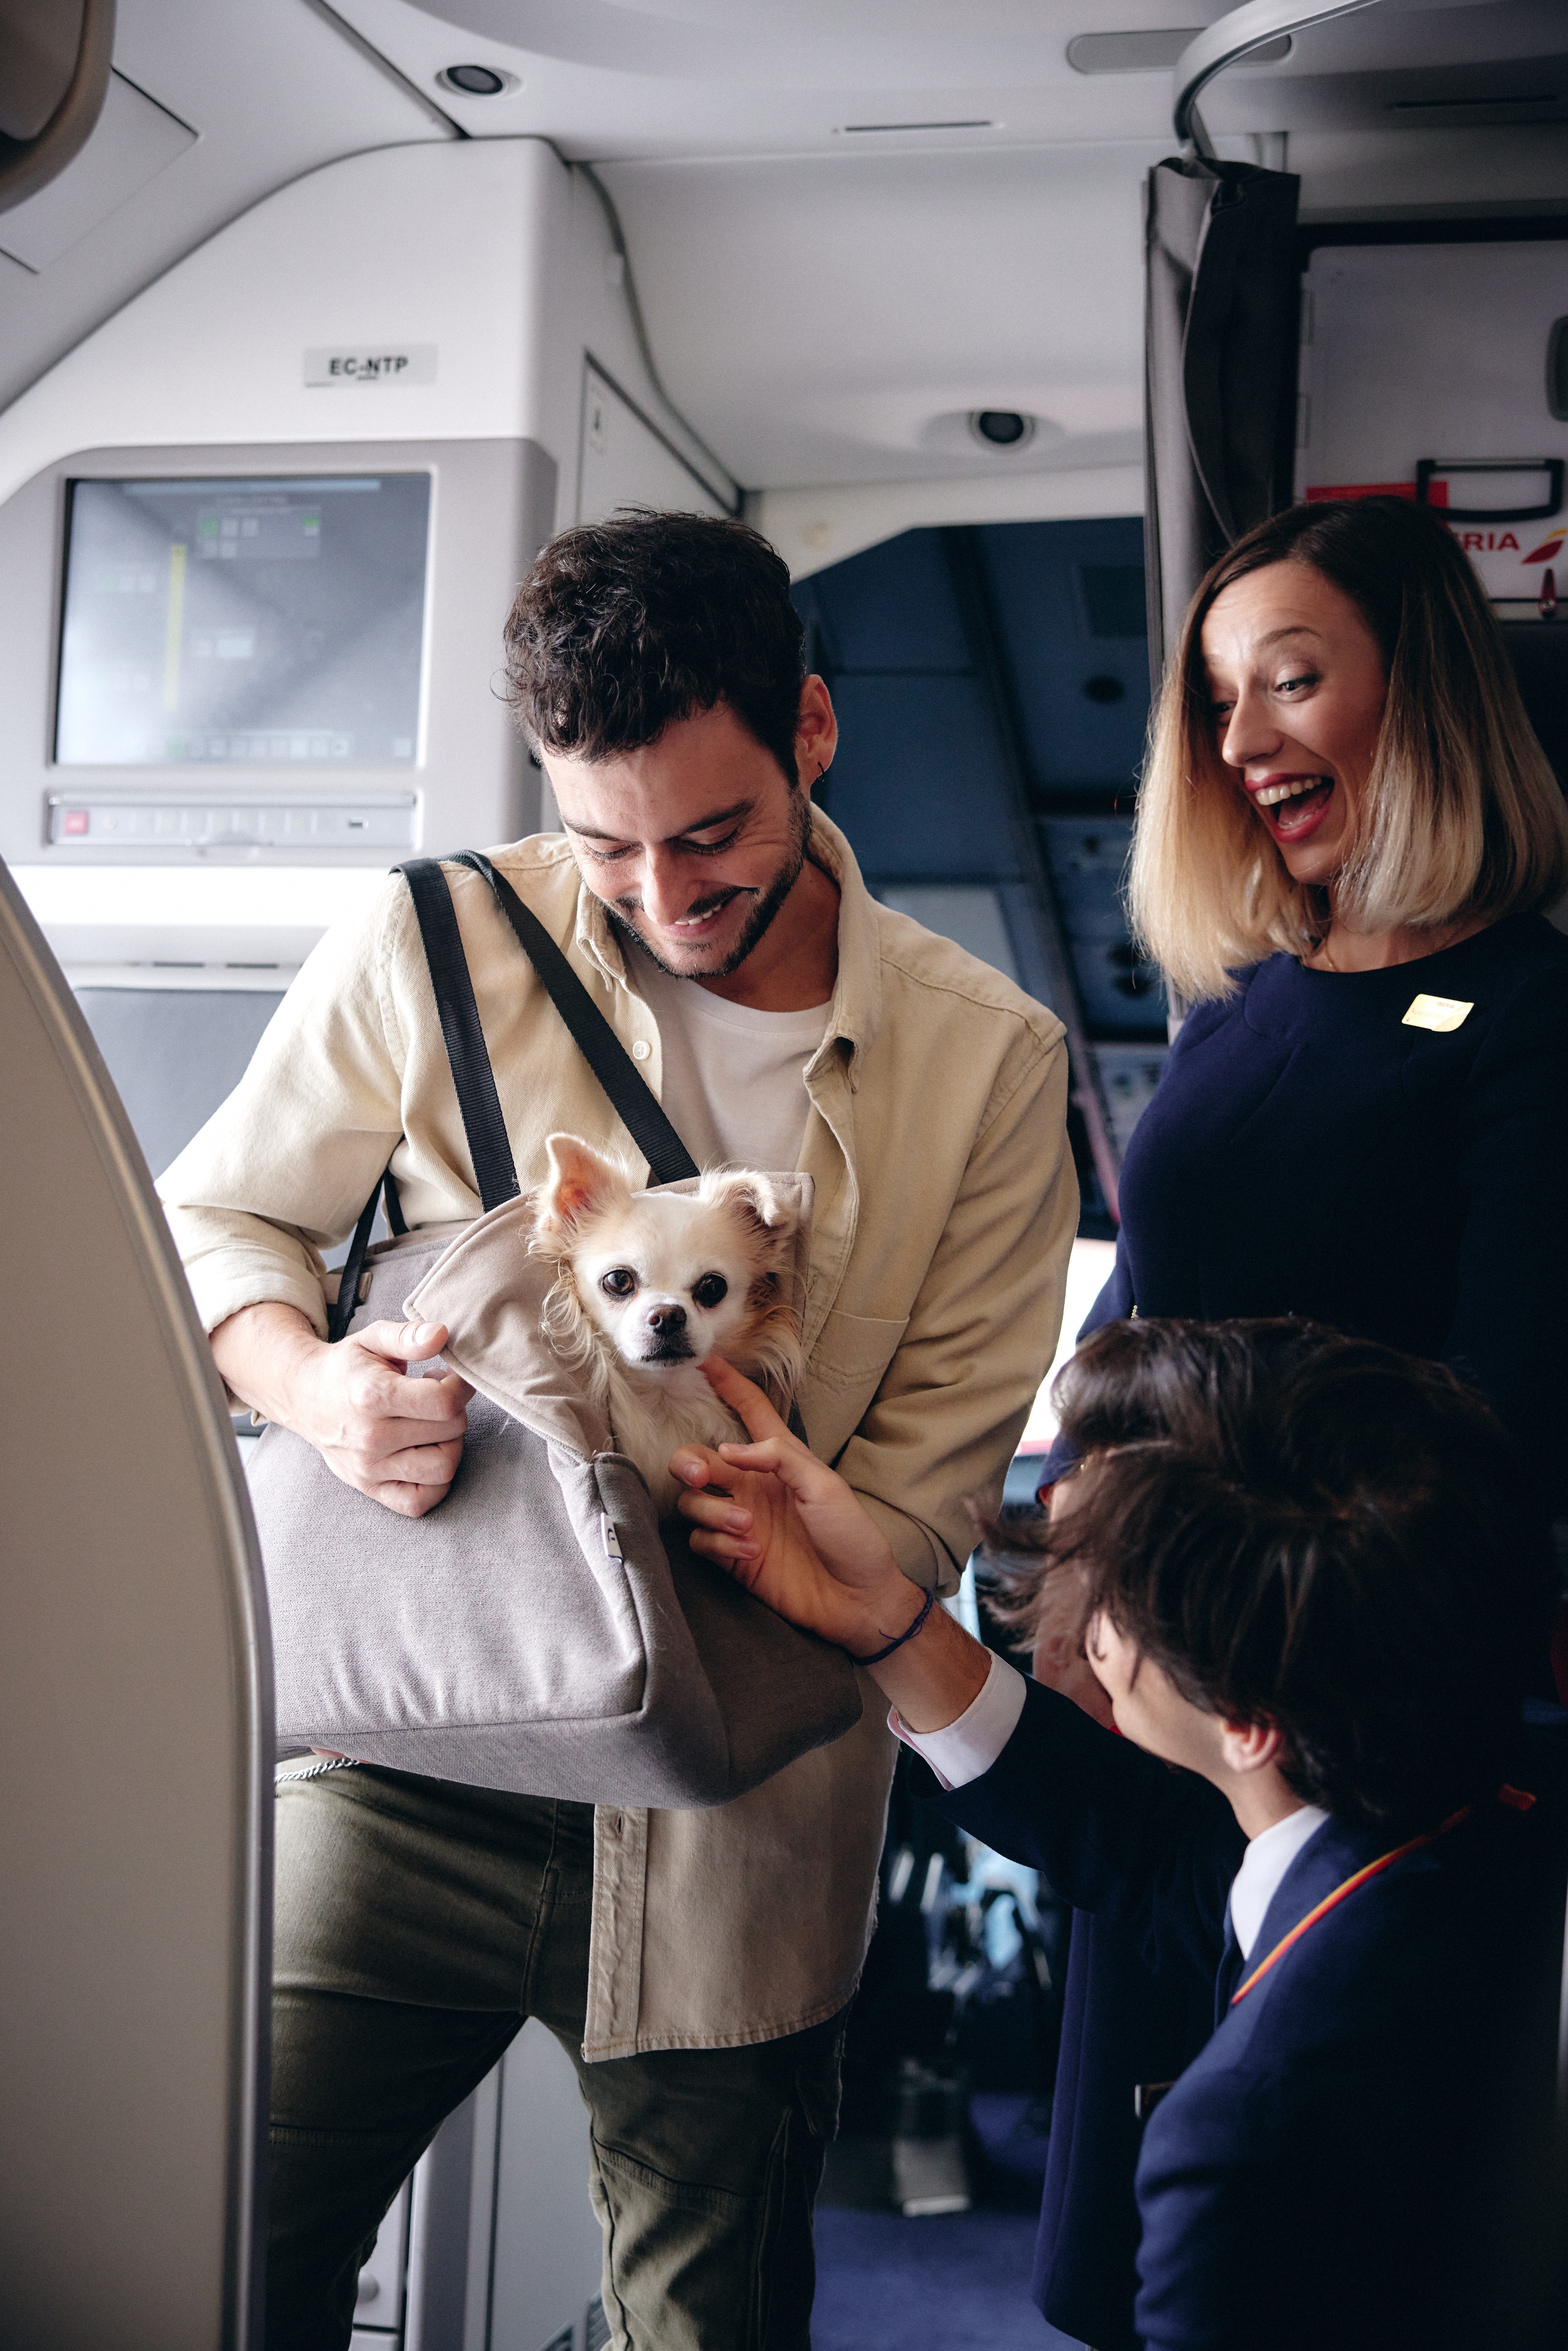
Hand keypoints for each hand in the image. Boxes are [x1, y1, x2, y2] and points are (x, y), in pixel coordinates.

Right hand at [212, 1302, 473, 1518]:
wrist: (304, 1396)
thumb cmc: (346, 1367)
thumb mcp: (373, 1338)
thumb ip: (409, 1335)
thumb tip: (441, 1335)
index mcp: (373, 1395)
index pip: (443, 1402)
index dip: (460, 1387)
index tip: (451, 1378)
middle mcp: (370, 1437)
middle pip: (450, 1432)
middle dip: (455, 1410)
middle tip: (438, 1398)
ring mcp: (369, 1468)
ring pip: (443, 1468)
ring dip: (451, 1444)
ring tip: (433, 1425)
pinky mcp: (369, 1488)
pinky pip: (420, 1502)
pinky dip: (435, 1484)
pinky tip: (428, 1455)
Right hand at [669, 1355, 920, 1654]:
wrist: (856, 1598)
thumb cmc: (850, 1535)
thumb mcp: (824, 1485)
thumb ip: (777, 1458)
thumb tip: (727, 1449)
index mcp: (779, 1460)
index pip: (748, 1411)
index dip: (727, 1383)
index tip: (704, 1360)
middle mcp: (753, 1485)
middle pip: (700, 1458)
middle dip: (692, 1462)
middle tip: (702, 1476)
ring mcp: (739, 1520)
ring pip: (693, 1500)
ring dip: (713, 1510)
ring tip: (749, 1528)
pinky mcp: (731, 1555)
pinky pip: (700, 1539)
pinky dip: (718, 1543)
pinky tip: (750, 1553)